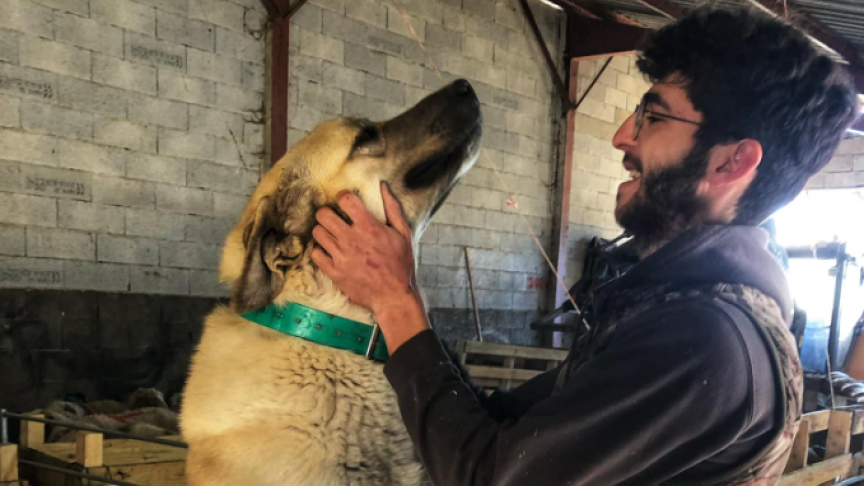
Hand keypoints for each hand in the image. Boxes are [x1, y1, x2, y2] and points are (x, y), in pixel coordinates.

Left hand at [311, 182, 420, 315]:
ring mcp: (341, 257)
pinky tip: (330, 252)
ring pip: (317, 233)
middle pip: (323, 214)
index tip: (345, 202)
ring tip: (331, 235)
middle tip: (333, 218)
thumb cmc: (401, 265)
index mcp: (369, 227)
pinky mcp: (334, 272)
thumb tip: (383, 186)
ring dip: (323, 231)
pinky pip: (316, 254)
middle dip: (327, 213)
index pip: (345, 200)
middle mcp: (352, 240)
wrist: (393, 296)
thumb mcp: (403, 234)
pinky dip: (320, 251)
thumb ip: (392, 208)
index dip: (342, 197)